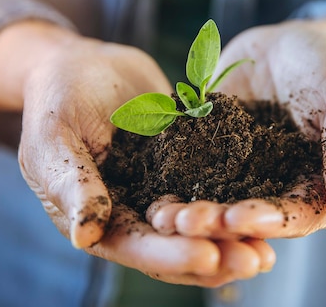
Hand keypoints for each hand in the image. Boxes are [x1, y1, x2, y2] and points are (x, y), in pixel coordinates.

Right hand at [0, 21, 274, 285]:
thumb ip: (70, 184)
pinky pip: (215, 187)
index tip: (208, 255)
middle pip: (177, 246)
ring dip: (234, 238)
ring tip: (270, 250)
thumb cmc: (56, 100)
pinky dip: (239, 199)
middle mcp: (134, 214)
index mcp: (99, 220)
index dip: (171, 255)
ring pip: (201, 225)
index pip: (136, 246)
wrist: (84, 65)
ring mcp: (162, 191)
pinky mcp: (186, 167)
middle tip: (255, 260)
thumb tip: (84, 235)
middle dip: (216, 255)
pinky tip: (271, 204)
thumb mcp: (54, 139)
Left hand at [150, 16, 325, 238]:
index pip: (292, 214)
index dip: (265, 220)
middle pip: (245, 215)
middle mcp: (272, 186)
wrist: (288, 41)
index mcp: (312, 185)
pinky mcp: (207, 151)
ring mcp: (237, 171)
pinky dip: (168, 178)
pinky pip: (187, 168)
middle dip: (215, 222)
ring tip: (160, 215)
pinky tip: (145, 184)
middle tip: (184, 223)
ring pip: (212, 198)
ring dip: (186, 211)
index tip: (236, 218)